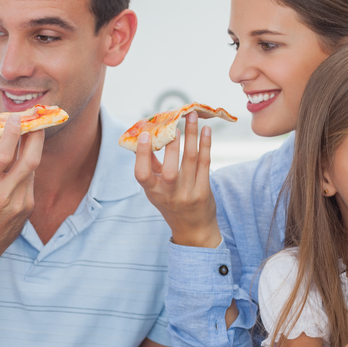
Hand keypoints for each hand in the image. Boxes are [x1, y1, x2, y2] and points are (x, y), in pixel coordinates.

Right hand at [0, 115, 43, 262]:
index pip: (4, 154)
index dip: (13, 132)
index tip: (17, 117)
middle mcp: (4, 195)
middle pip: (30, 160)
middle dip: (36, 136)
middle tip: (37, 120)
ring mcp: (19, 204)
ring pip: (32, 169)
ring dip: (32, 149)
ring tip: (29, 134)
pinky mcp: (28, 210)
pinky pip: (31, 181)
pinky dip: (27, 167)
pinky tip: (22, 160)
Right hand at [133, 112, 220, 247]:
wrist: (193, 229)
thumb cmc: (170, 203)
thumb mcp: (155, 189)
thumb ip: (149, 165)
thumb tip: (143, 136)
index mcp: (152, 192)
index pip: (142, 175)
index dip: (142, 155)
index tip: (145, 135)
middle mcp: (169, 195)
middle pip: (170, 169)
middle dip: (172, 144)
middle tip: (174, 122)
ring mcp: (188, 194)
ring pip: (190, 160)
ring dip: (191, 136)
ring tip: (192, 117)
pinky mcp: (204, 191)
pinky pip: (205, 164)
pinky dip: (206, 144)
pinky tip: (206, 130)